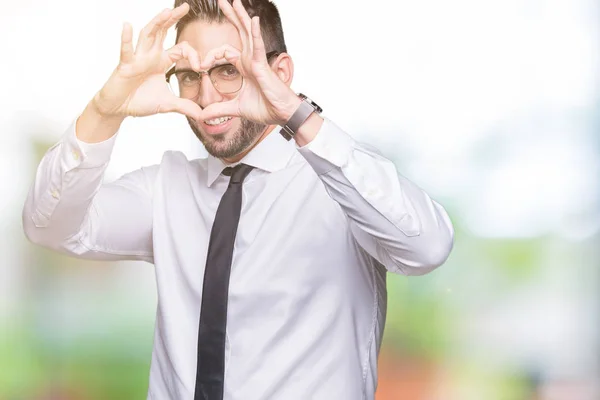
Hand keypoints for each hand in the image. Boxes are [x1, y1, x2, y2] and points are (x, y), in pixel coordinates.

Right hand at [92, 4, 202, 120]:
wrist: (118, 109)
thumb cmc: (139, 101)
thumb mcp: (167, 104)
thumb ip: (185, 106)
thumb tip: (202, 115)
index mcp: (162, 61)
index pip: (181, 49)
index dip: (194, 55)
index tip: (202, 66)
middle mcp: (150, 55)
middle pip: (163, 32)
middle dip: (173, 19)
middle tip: (186, 6)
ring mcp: (137, 58)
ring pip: (147, 35)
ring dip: (156, 23)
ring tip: (166, 11)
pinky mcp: (125, 66)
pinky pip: (126, 51)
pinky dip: (126, 39)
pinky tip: (127, 25)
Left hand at [197, 0, 301, 125]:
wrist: (282, 115)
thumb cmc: (266, 109)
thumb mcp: (236, 109)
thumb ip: (219, 109)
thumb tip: (201, 116)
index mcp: (245, 67)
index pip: (225, 52)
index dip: (210, 56)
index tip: (201, 66)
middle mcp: (251, 60)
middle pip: (239, 32)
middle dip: (231, 16)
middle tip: (221, 0)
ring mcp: (257, 60)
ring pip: (248, 33)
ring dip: (241, 16)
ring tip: (234, 1)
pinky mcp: (263, 66)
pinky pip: (258, 46)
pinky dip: (256, 33)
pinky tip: (253, 20)